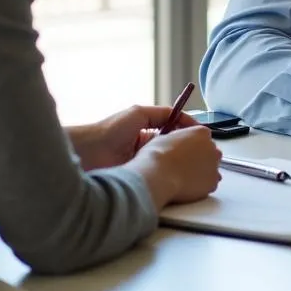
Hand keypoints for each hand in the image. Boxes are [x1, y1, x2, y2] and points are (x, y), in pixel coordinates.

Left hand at [71, 105, 199, 170]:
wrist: (89, 153)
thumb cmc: (110, 130)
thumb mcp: (139, 114)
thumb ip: (161, 114)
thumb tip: (182, 117)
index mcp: (145, 129)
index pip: (172, 129)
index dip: (186, 130)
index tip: (201, 134)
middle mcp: (145, 146)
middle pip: (172, 145)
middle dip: (185, 147)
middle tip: (201, 150)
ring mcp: (143, 161)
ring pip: (166, 160)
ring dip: (177, 160)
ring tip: (192, 161)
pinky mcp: (139, 176)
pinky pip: (157, 174)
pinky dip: (166, 174)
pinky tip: (175, 173)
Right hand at [133, 125, 221, 206]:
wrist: (159, 174)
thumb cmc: (159, 154)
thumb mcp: (166, 136)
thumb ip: (179, 139)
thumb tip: (178, 144)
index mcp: (202, 132)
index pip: (202, 136)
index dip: (192, 143)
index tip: (185, 149)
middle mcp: (212, 147)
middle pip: (209, 151)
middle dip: (200, 156)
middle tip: (184, 163)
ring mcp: (214, 165)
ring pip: (211, 167)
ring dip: (202, 170)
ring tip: (185, 175)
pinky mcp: (213, 183)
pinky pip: (209, 183)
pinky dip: (202, 185)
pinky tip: (189, 185)